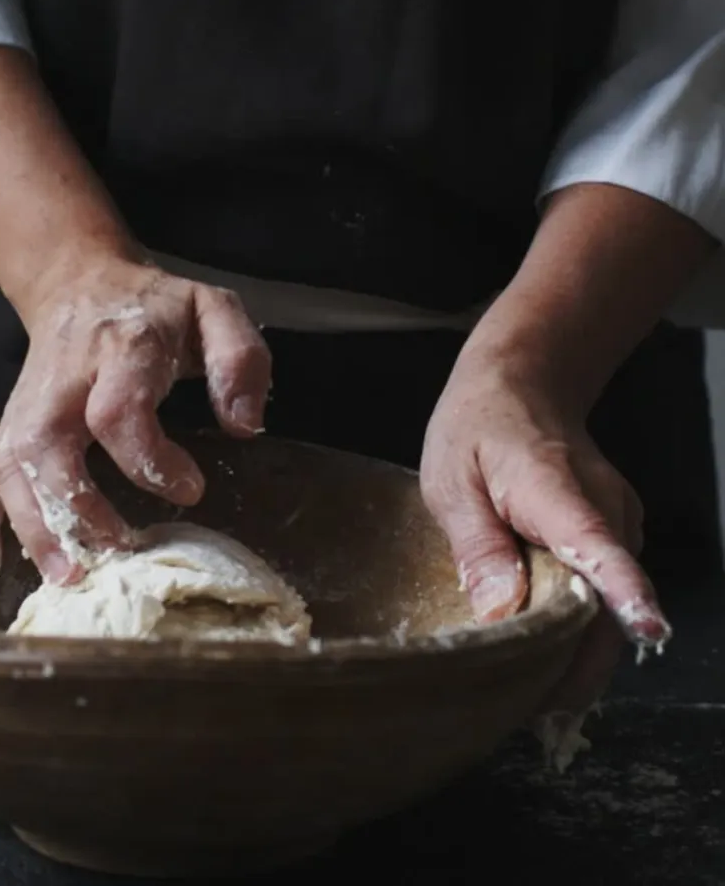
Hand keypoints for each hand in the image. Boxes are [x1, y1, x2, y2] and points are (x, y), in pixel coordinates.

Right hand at [0, 260, 270, 589]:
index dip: (150, 460)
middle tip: (121, 550)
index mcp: (120, 350)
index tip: (191, 490)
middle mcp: (63, 382)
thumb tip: (243, 427)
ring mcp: (27, 407)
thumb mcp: (215, 311)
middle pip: (48, 447)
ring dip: (34, 528)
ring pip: (11, 469)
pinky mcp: (9, 428)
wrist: (83, 285)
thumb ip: (239, 359)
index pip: (118, 412)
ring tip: (69, 578)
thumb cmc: (157, 310)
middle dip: (79, 507)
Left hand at [419, 356, 670, 721]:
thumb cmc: (478, 427)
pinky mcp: (614, 533)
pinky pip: (602, 592)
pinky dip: (579, 626)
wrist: (522, 385)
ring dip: (578, 652)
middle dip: (580, 664)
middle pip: (609, 599)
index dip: (621, 591)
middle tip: (533, 714)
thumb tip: (501, 612)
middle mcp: (606, 510)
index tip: (645, 630)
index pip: (599, 545)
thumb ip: (477, 545)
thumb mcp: (453, 481)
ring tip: (531, 696)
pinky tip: (543, 651)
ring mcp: (618, 522)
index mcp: (558, 489)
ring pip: (608, 604)